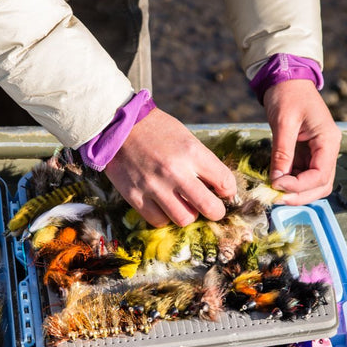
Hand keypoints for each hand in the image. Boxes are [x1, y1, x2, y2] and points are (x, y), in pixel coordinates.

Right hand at [104, 108, 236, 226]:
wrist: (118, 126)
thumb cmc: (156, 130)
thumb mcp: (186, 138)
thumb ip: (201, 162)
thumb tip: (217, 188)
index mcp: (191, 152)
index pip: (224, 182)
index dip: (228, 191)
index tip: (223, 192)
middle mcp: (175, 171)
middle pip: (209, 208)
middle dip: (216, 211)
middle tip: (212, 209)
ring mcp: (154, 186)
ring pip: (184, 219)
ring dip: (187, 214)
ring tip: (183, 204)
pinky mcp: (135, 196)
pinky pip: (158, 220)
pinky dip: (164, 216)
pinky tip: (163, 205)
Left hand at [263, 79, 340, 204]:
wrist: (287, 79)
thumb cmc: (287, 94)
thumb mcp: (283, 123)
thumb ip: (282, 153)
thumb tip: (277, 180)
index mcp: (328, 140)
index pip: (320, 175)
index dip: (299, 186)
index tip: (276, 186)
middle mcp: (328, 149)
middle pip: (322, 185)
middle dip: (300, 195)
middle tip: (275, 198)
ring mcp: (319, 152)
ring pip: (314, 183)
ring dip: (296, 192)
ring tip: (273, 193)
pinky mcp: (307, 153)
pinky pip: (302, 175)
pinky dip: (290, 182)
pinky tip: (275, 182)